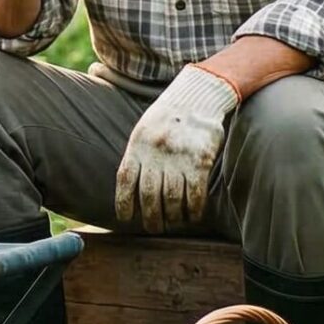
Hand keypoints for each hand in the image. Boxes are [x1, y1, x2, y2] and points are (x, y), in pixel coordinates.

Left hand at [113, 66, 237, 231]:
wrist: (199, 95)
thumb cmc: (169, 116)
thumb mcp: (145, 129)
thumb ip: (138, 155)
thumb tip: (131, 189)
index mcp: (138, 143)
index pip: (125, 180)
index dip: (123, 203)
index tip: (125, 218)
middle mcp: (156, 151)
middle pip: (148, 195)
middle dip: (151, 218)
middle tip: (154, 228)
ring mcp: (178, 156)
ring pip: (171, 198)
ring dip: (172, 217)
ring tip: (173, 223)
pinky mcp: (200, 159)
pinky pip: (195, 193)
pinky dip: (193, 209)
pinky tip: (192, 216)